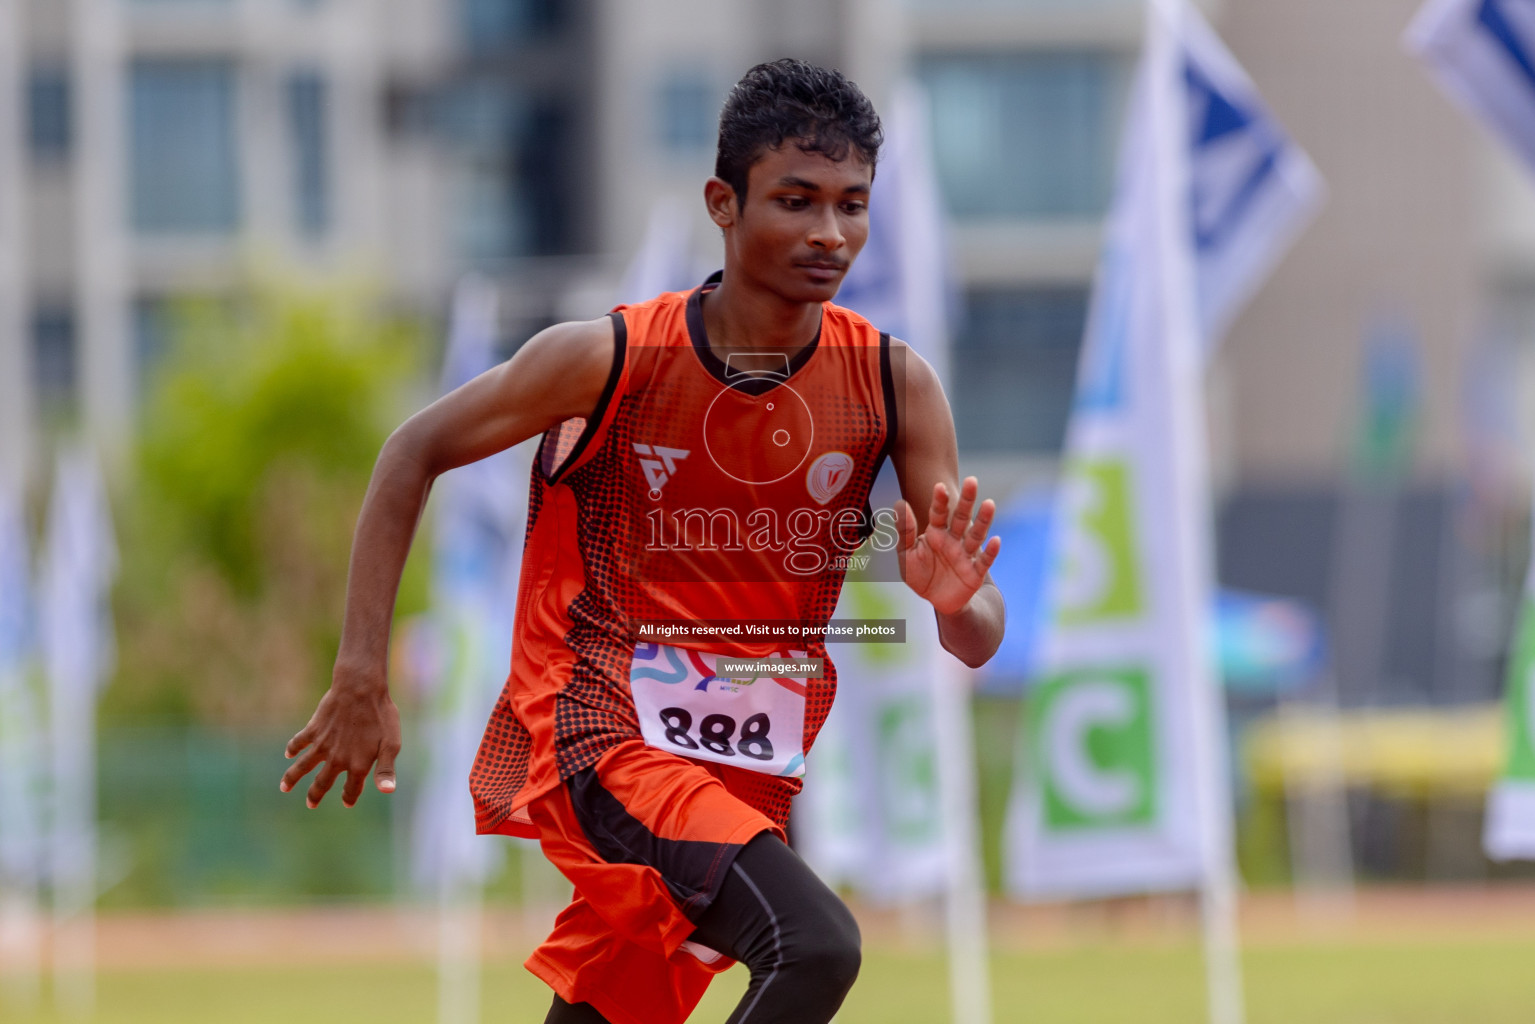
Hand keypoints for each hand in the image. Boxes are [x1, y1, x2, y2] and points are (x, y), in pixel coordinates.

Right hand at [280, 675, 400, 808]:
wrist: (361, 689)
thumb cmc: (381, 716)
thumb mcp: (391, 743)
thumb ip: (386, 769)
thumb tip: (387, 791)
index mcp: (357, 765)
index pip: (351, 789)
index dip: (349, 797)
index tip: (346, 802)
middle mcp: (336, 759)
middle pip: (322, 783)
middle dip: (315, 795)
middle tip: (310, 804)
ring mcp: (322, 745)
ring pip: (302, 767)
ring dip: (292, 778)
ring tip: (283, 788)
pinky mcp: (314, 730)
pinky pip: (299, 742)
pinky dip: (292, 748)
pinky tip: (289, 754)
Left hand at [894, 477, 1000, 615]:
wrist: (936, 600)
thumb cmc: (920, 574)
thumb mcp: (906, 554)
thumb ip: (904, 531)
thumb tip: (899, 504)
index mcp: (936, 533)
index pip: (939, 513)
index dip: (940, 500)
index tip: (939, 486)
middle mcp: (954, 540)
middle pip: (962, 518)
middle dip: (967, 501)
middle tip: (972, 481)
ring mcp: (966, 555)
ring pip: (976, 535)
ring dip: (984, 521)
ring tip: (989, 504)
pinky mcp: (975, 572)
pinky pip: (984, 561)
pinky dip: (991, 552)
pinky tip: (996, 540)